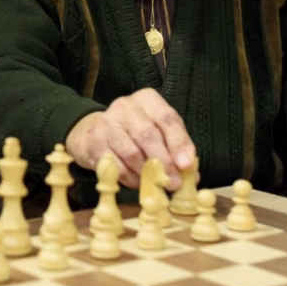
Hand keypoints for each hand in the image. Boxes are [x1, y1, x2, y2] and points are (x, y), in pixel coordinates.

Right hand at [65, 88, 195, 189]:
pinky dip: (130, 178)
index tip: (187, 165)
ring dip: (147, 174)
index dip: (178, 143)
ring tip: (156, 185)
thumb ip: (176, 148)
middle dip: (164, 163)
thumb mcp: (159, 132)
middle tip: (174, 183)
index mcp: (147, 100)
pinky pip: (116, 165)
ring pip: (131, 152)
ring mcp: (107, 122)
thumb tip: (192, 175)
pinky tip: (138, 182)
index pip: (167, 118)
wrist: (95, 132)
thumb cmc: (135, 132)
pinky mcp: (94, 141)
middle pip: (148, 135)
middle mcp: (126, 106)